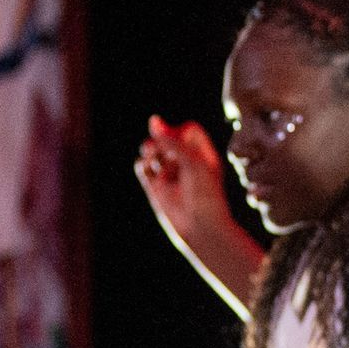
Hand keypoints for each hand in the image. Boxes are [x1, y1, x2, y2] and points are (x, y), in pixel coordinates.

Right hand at [135, 115, 231, 239]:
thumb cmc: (205, 195)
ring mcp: (170, 175)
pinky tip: (147, 168)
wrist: (201, 228)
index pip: (187, 130)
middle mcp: (186, 163)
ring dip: (149, 149)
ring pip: (152, 150)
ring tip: (150, 155)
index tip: (176, 142)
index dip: (178, 131)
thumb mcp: (193, 162)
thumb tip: (153, 119)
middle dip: (160, 139)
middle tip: (157, 147)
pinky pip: (143, 167)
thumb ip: (172, 140)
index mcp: (202, 155)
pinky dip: (142, 164)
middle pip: (167, 137)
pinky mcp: (156, 188)